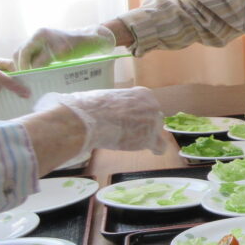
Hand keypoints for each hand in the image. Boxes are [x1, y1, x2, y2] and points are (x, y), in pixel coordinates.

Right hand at [14, 25, 115, 69]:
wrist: (87, 40)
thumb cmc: (78, 45)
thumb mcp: (62, 54)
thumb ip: (45, 61)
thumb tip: (32, 70)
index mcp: (40, 35)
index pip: (25, 52)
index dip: (24, 65)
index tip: (27, 76)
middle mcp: (36, 36)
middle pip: (20, 52)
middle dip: (21, 66)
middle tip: (25, 79)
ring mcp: (38, 41)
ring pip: (23, 54)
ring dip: (24, 65)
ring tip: (28, 77)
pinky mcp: (41, 46)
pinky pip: (30, 56)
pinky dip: (29, 64)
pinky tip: (33, 73)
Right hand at [33, 87, 166, 155]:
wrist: (85, 120)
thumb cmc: (88, 107)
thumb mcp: (103, 96)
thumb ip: (112, 102)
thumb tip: (96, 104)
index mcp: (141, 93)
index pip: (146, 105)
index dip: (137, 113)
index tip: (127, 119)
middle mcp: (152, 105)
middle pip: (152, 117)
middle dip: (143, 124)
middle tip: (127, 130)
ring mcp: (153, 122)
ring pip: (155, 131)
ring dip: (145, 136)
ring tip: (130, 140)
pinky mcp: (150, 138)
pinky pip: (159, 146)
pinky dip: (154, 149)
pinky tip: (150, 151)